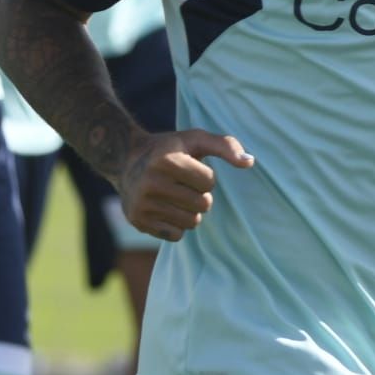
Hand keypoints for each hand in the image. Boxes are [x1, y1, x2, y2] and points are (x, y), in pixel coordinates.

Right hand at [116, 128, 254, 240]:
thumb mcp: (194, 139)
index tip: (188, 167)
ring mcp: (143, 203)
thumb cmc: (169, 150)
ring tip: (174, 196)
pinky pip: (176, 235)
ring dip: (190, 211)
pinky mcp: (138, 220)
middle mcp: (151, 182)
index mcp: (166, 160)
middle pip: (203, 205)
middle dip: (199, 195)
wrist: (124, 160)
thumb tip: (250, 162)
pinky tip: (163, 208)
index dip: (204, 176)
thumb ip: (225, 145)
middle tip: (182, 185)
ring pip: (191, 222)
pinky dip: (176, 224)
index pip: (208, 181)